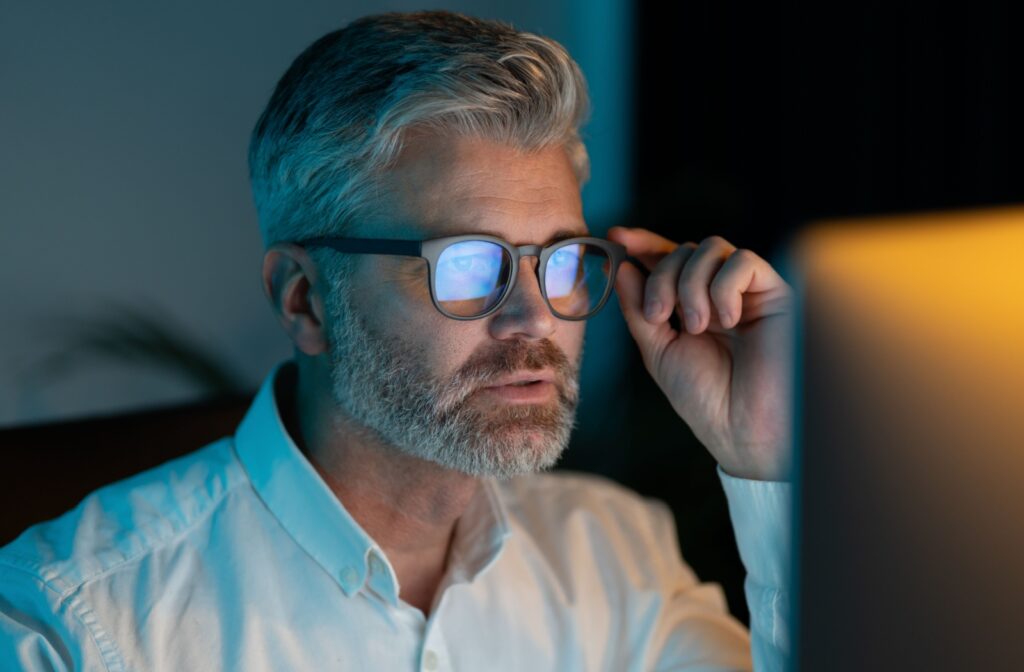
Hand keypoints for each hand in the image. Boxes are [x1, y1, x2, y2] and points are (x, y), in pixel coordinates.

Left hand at [607, 227, 794, 481]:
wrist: (743, 430)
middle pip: (685, 250)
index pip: (669, 259)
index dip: (644, 243)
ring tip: (696, 327)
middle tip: (659, 316)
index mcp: (694, 305)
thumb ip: (639, 309)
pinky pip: (743, 261)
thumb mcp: (658, 350)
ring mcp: (749, 293)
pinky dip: (724, 286)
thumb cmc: (706, 398)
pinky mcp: (777, 294)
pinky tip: (726, 321)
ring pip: (711, 248)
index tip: (616, 239)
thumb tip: (622, 267)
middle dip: (662, 277)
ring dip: (690, 284)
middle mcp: (722, 294)